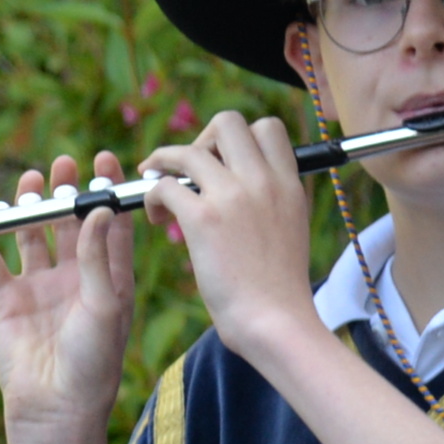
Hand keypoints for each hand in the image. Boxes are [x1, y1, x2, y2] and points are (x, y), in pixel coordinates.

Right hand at [0, 155, 137, 440]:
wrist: (54, 406)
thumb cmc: (93, 362)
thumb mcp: (104, 305)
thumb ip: (95, 257)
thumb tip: (97, 209)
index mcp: (108, 279)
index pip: (110, 225)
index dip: (109, 192)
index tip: (105, 159)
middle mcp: (75, 279)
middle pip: (69, 224)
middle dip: (65, 193)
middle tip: (62, 164)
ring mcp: (40, 289)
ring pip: (31, 237)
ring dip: (28, 209)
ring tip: (27, 182)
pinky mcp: (8, 302)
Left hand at [134, 111, 327, 358]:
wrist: (275, 320)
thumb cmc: (278, 288)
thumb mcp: (292, 228)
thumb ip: (273, 200)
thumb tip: (252, 187)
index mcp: (288, 183)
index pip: (267, 127)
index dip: (236, 138)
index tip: (220, 163)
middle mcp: (263, 180)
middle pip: (227, 122)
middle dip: (199, 140)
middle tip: (186, 171)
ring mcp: (233, 196)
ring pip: (188, 150)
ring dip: (163, 164)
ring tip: (155, 187)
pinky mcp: (203, 218)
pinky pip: (164, 186)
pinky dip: (151, 196)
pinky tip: (156, 218)